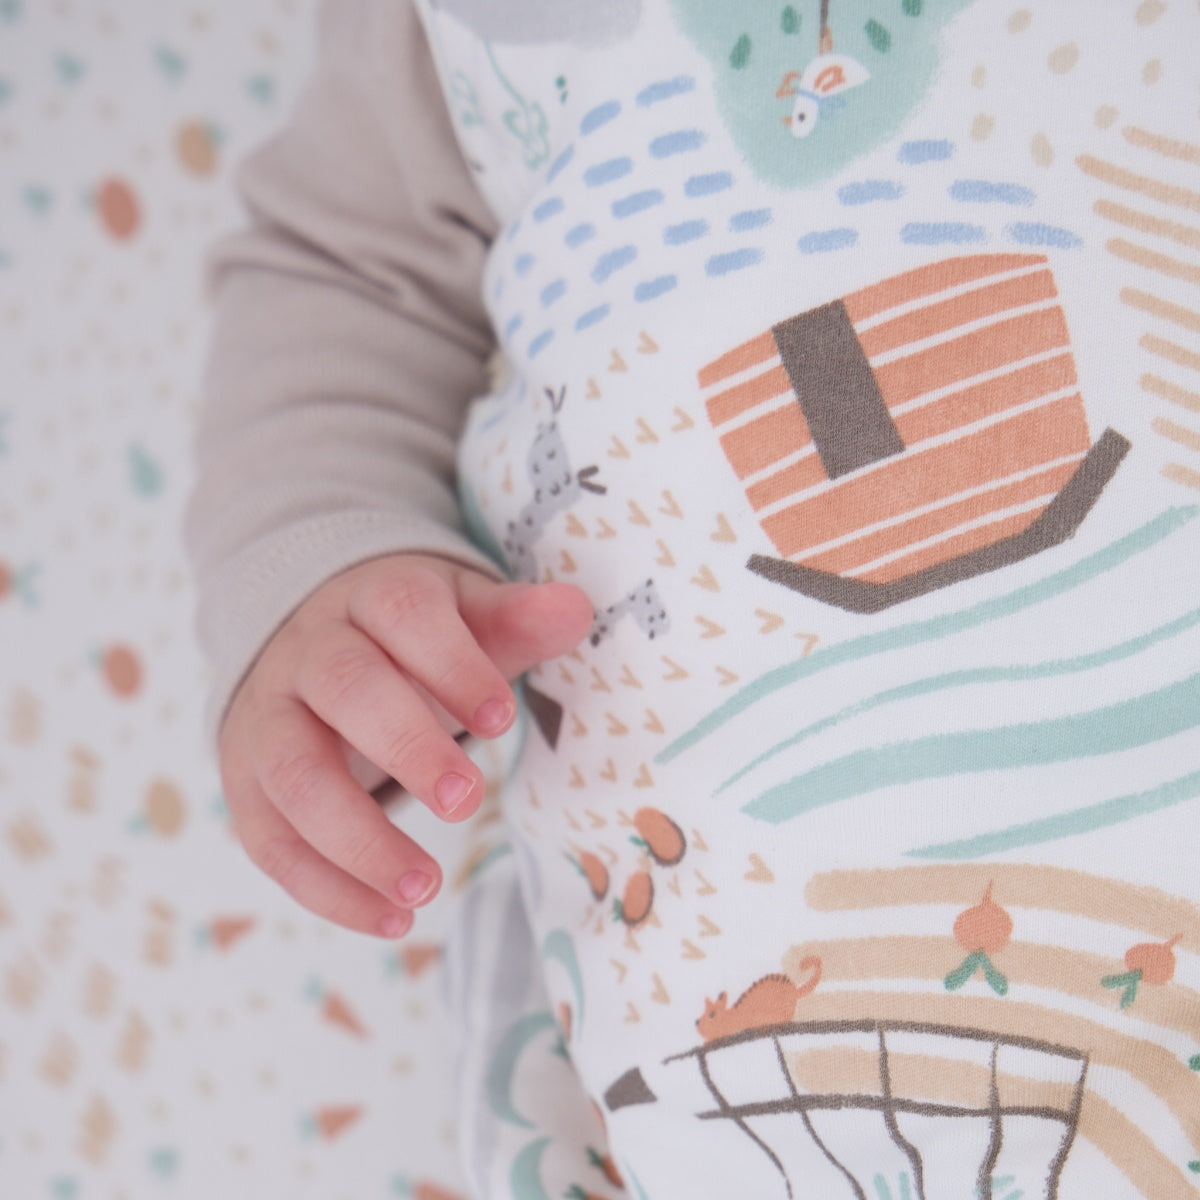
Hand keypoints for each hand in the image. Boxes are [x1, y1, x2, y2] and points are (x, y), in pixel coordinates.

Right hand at [218, 554, 593, 937]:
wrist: (310, 644)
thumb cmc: (408, 641)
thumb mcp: (464, 617)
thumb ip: (516, 620)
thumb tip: (576, 609)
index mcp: (372, 599)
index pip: (402, 613)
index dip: (451, 664)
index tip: (501, 719)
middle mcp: (310, 652)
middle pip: (344, 688)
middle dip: (406, 746)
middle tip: (467, 800)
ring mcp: (270, 716)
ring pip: (294, 772)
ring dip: (356, 838)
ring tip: (425, 889)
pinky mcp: (246, 779)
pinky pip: (270, 839)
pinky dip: (325, 888)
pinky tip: (389, 920)